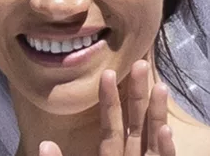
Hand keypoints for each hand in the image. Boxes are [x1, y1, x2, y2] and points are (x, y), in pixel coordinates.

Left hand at [39, 61, 175, 155]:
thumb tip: (44, 144)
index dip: (109, 100)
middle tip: (140, 63)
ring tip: (160, 86)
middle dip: (139, 94)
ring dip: (156, 113)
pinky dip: (165, 148)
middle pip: (136, 123)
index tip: (108, 73)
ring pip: (154, 138)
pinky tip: (165, 129)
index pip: (110, 126)